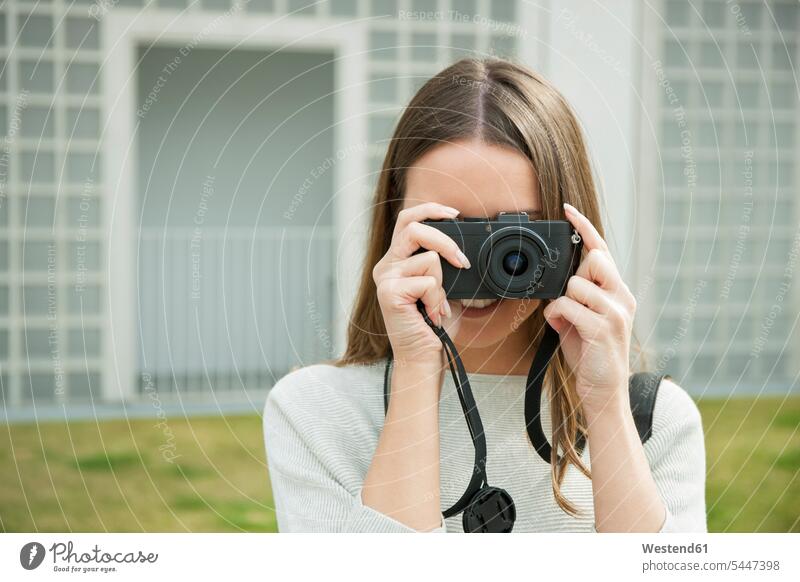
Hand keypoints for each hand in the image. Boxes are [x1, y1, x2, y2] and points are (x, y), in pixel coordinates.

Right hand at [372, 202, 468, 364]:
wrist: (423, 359)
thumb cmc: (433, 327)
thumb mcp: (443, 288)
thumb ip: (442, 264)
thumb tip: (460, 246)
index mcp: (396, 262)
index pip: (407, 220)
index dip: (431, 210)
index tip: (455, 214)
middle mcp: (386, 266)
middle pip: (413, 225)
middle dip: (444, 239)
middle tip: (461, 260)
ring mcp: (385, 278)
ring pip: (429, 258)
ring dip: (443, 285)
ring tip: (437, 305)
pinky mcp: (389, 292)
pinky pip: (429, 281)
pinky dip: (438, 299)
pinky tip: (431, 315)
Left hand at [542, 203, 636, 419]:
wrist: (603, 391)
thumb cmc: (590, 354)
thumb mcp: (582, 320)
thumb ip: (575, 298)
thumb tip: (556, 284)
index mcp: (618, 292)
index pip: (603, 251)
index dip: (585, 228)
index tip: (568, 210)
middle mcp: (621, 298)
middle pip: (594, 260)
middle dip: (574, 275)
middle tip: (571, 300)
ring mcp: (615, 312)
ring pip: (576, 283)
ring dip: (561, 300)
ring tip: (565, 320)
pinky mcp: (603, 328)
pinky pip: (568, 305)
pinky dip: (557, 314)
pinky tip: (561, 326)